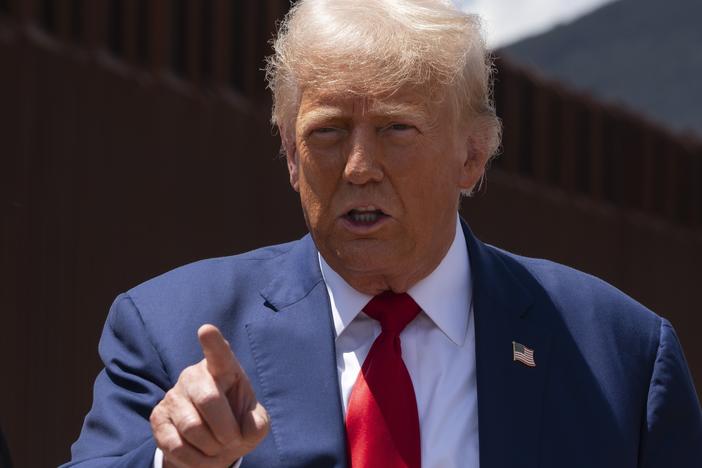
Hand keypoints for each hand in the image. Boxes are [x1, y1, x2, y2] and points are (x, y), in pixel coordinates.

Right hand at [150, 324, 269, 466]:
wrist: (211, 444)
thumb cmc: (236, 423)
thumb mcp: (254, 423)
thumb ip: (257, 423)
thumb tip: (248, 427)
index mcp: (223, 368)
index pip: (218, 353)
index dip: (213, 342)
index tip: (206, 330)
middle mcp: (194, 375)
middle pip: (209, 399)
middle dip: (226, 428)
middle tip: (232, 440)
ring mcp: (173, 395)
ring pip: (192, 427)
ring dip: (211, 447)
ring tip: (217, 447)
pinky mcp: (157, 418)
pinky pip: (176, 445)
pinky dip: (195, 459)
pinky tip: (201, 455)